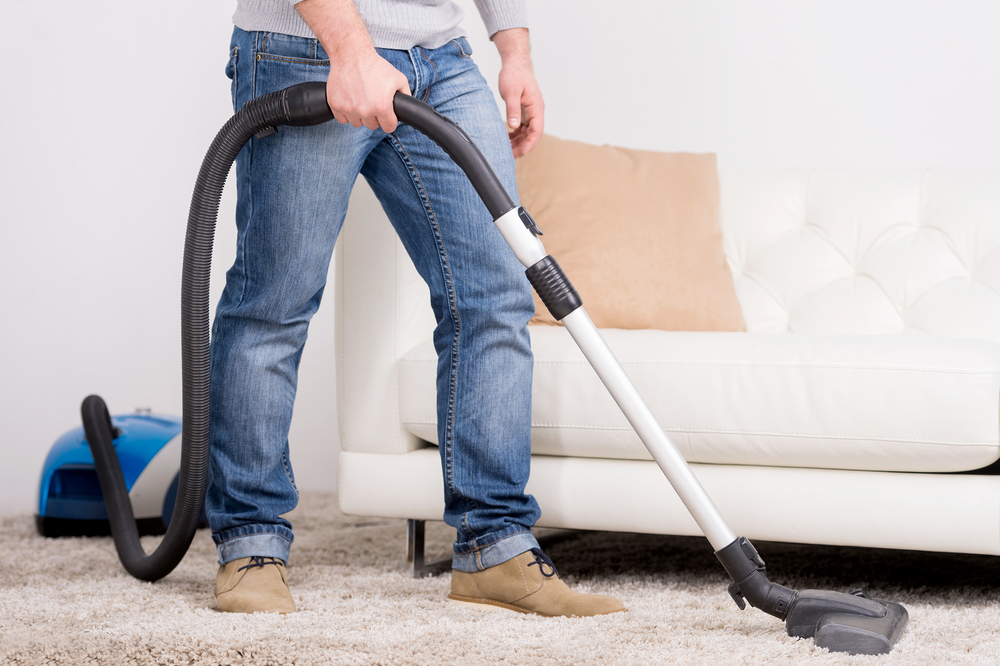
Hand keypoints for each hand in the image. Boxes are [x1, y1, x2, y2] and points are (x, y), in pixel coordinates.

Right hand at [296, 0, 410, 132]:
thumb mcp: (398, 78)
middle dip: (374, 116)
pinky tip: (350, 101)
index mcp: (382, 107)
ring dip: (360, 116)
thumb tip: (407, 108)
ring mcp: (349, 109)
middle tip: (372, 101)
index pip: (389, 127)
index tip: (387, 115)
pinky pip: (343, 119)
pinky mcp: (336, 105)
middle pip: (373, 126)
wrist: (352, 55)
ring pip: (357, 123)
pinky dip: (346, 113)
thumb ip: (406, 95)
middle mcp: (365, 111)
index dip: (390, 121)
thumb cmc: (375, 66)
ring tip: (361, 100)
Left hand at [493, 28, 544, 157]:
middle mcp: (536, 111)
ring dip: (518, 142)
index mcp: (536, 107)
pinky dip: (515, 134)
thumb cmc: (514, 74)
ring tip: (506, 149)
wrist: (515, 62)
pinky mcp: (524, 110)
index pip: (537, 131)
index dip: (529, 144)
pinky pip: (522, 126)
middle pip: (532, 135)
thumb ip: (513, 109)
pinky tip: (506, 138)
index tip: (521, 153)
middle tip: (509, 156)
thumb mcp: (511, 92)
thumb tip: (514, 126)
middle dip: (522, 146)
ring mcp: (530, 111)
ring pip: (527, 132)